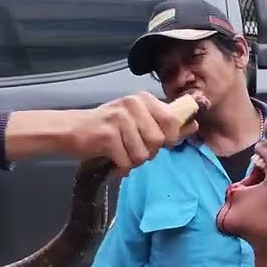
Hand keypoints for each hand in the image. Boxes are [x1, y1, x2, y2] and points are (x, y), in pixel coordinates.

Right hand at [68, 92, 198, 173]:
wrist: (72, 130)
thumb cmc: (108, 128)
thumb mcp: (138, 119)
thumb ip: (165, 123)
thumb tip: (195, 125)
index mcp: (144, 98)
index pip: (173, 122)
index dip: (169, 138)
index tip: (154, 141)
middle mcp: (133, 104)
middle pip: (159, 141)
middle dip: (148, 152)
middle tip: (131, 148)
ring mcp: (120, 119)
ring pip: (143, 154)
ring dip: (132, 161)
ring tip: (120, 153)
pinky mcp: (107, 135)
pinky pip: (127, 162)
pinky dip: (120, 167)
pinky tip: (111, 160)